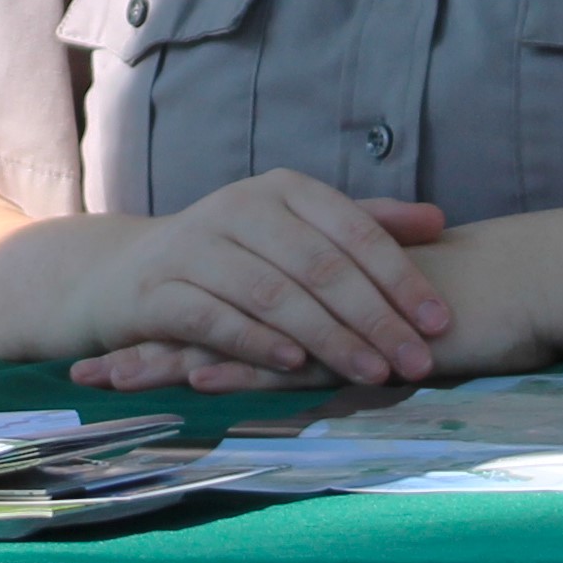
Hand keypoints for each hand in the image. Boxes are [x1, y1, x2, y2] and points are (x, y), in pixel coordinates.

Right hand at [58, 172, 454, 393]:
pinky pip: (216, 318)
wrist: (124, 275)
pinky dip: (258, 343)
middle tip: (415, 361)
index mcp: (281, 190)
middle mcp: (239, 207)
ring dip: (328, 337)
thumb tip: (438, 220)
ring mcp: (196, 246)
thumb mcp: (296, 232)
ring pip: (273, 293)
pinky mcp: (160, 290)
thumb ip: (364, 226)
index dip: (400, 277)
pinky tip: (296, 366)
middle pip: (319, 265)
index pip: (353, 230)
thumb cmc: (231, 257)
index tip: (438, 322)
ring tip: (371, 372)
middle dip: (374, 317)